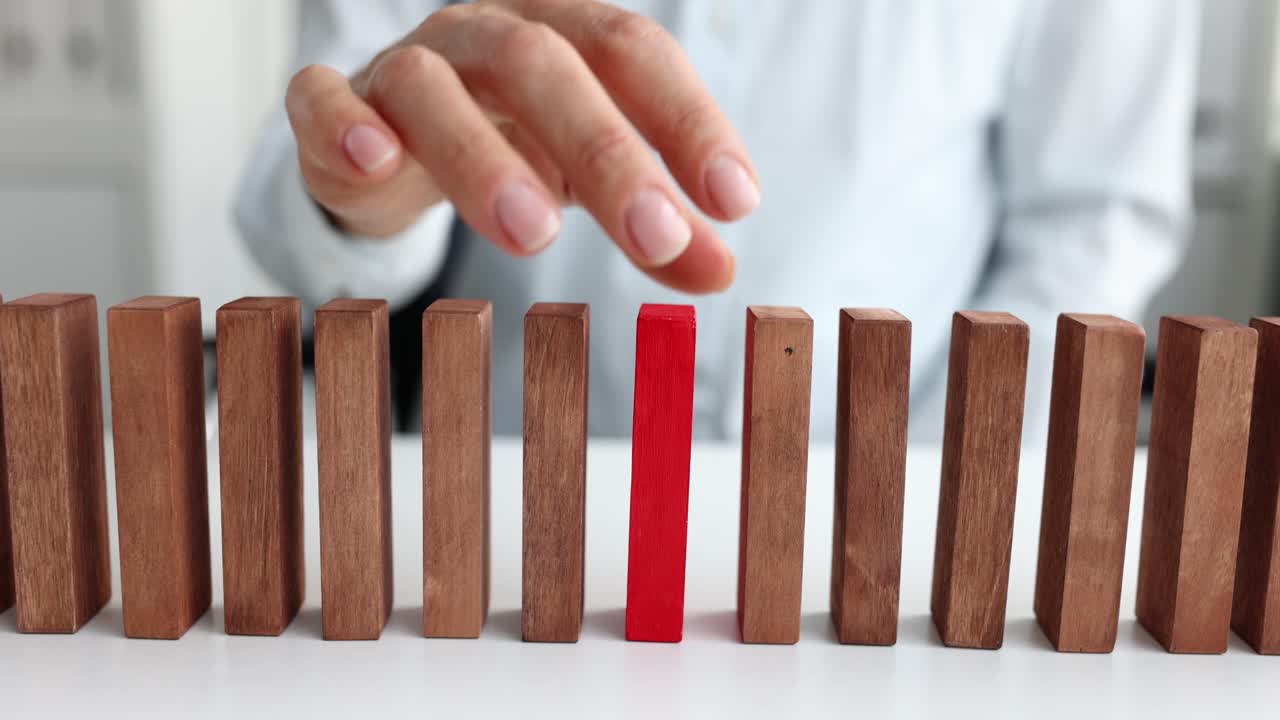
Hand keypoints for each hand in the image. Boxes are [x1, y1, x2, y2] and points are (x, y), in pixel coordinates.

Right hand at [284, 0, 758, 293]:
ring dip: (486, 157)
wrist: (392, 141)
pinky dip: (346, 124)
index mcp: (560, 37)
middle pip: (544, 67)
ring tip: (536, 235)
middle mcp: (485, 36)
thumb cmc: (512, 149)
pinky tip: (377, 163)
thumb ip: (656, 228)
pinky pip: (326, 100)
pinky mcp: (334, 107)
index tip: (735, 200)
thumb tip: (721, 272)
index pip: (633, 52)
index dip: (687, 119)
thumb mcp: (592, 186)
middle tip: (656, 235)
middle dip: (607, 152)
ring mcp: (404, 67)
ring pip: (436, 88)